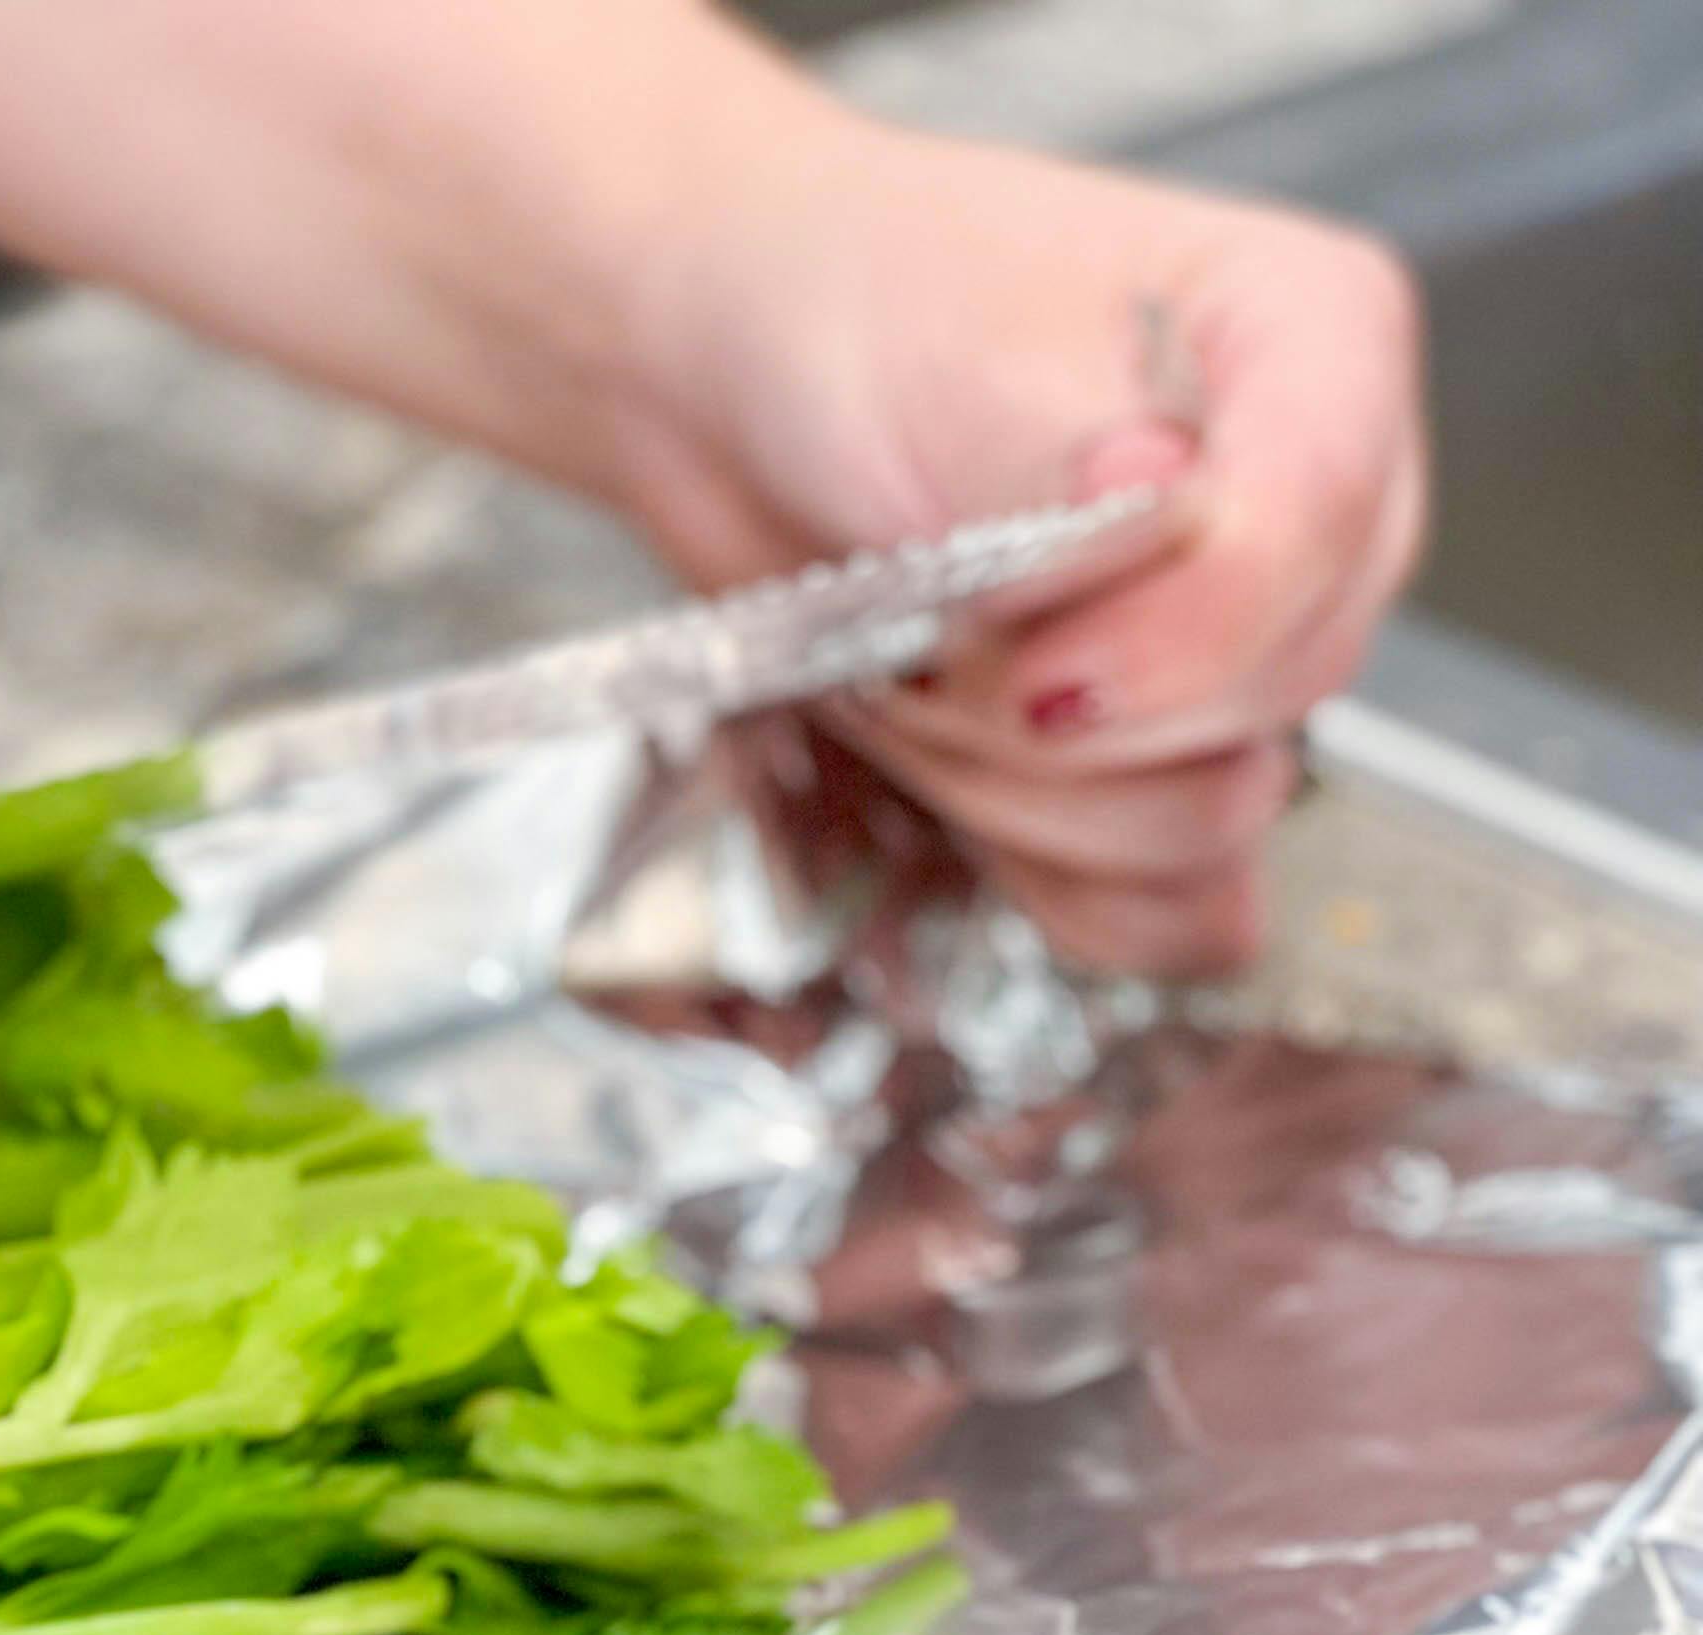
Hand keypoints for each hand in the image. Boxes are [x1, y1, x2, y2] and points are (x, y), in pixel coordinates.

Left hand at [598, 119, 1427, 979]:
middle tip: (920, 635)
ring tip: (914, 684)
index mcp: (1318, 345)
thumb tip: (1148, 500)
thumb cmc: (849, 310)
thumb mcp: (948, 350)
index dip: (1172, 636)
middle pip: (1269, 700)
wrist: (736, 379)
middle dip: (1053, 713)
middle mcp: (1312, 509)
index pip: (1314, 531)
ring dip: (1029, 798)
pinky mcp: (1160, 760)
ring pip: (1215, 817)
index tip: (1026, 669)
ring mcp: (1244, 645)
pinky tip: (962, 794)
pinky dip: (1057, 881)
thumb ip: (1051, 454)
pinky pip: (1179, 903)